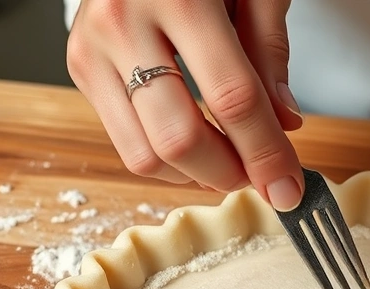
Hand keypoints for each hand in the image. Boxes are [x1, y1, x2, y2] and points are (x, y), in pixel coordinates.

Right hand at [66, 0, 304, 209]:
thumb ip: (268, 50)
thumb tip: (285, 122)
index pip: (233, 97)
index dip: (266, 152)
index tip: (290, 187)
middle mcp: (124, 22)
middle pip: (181, 137)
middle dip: (230, 173)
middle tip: (261, 175)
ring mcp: (94, 47)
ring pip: (146, 153)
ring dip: (197, 175)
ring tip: (230, 161)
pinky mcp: (79, 66)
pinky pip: (126, 143)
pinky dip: (168, 160)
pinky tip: (197, 144)